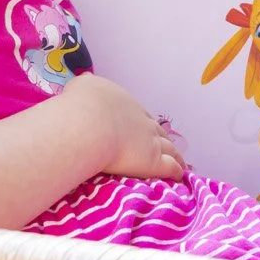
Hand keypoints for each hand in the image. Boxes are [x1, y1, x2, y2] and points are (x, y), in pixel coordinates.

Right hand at [63, 74, 184, 180]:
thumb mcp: (80, 88)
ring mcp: (150, 140)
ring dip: (174, 153)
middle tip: (161, 144)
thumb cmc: (80, 106)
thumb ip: (85, 87)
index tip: (140, 128)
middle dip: (159, 136)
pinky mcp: (154, 161)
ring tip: (179, 160)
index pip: (136, 113)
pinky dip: (176, 171)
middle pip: (156, 129)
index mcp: (123, 102)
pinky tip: (179, 175)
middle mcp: (140, 119)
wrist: (87, 126)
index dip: (140, 122)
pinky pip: (171, 167)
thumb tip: (84, 84)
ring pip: (168, 147)